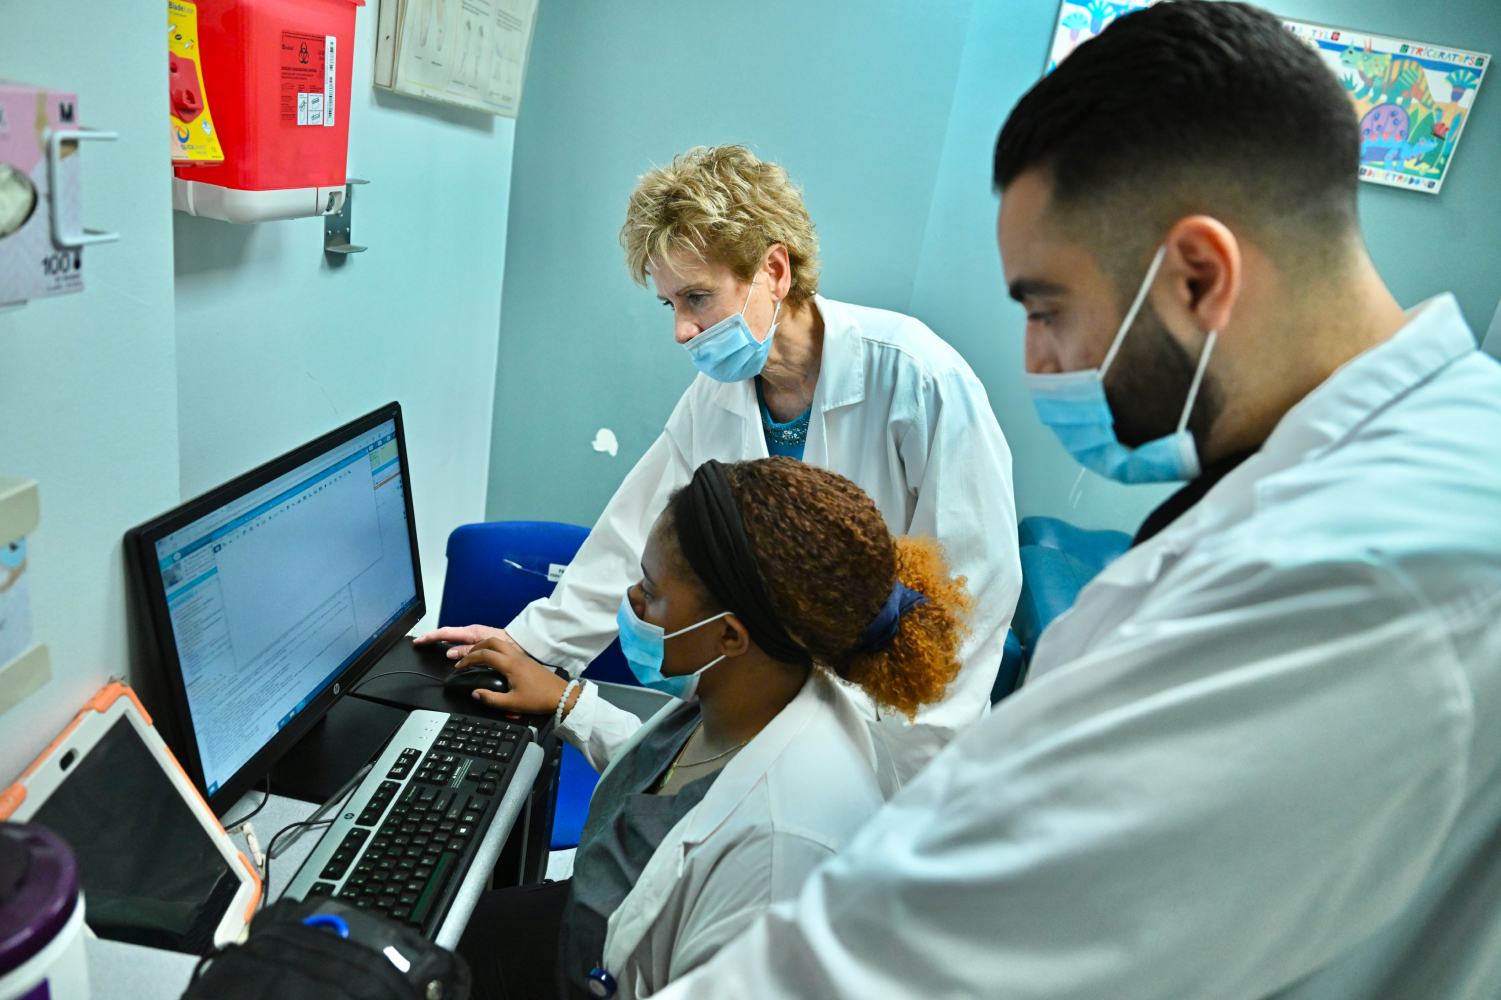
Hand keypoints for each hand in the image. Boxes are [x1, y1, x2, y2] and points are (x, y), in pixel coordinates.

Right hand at [413, 624, 507, 658]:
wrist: (525, 642)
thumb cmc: (511, 647)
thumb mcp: (489, 654)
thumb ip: (468, 653)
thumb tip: (449, 653)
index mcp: (473, 633)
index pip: (447, 633)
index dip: (431, 637)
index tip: (419, 641)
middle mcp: (472, 631)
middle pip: (447, 633)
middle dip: (432, 636)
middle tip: (418, 642)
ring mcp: (475, 634)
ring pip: (453, 635)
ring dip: (439, 639)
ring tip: (427, 643)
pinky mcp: (479, 639)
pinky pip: (460, 639)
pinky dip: (449, 641)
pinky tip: (445, 647)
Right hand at [454, 634, 575, 715]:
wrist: (561, 696)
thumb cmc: (538, 699)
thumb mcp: (512, 704)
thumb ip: (491, 699)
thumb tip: (475, 693)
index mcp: (510, 664)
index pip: (484, 655)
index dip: (469, 659)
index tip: (460, 667)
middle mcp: (515, 656)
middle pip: (492, 641)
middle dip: (476, 647)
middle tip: (467, 658)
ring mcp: (522, 657)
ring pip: (501, 643)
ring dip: (486, 647)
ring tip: (477, 658)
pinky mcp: (527, 660)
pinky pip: (507, 649)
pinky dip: (496, 651)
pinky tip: (493, 663)